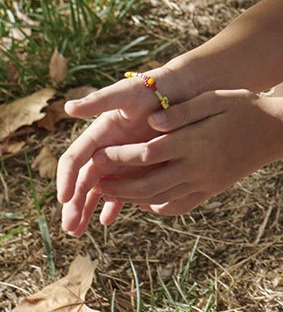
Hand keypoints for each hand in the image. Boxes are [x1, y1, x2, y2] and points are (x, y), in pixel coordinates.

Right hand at [57, 71, 188, 233]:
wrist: (183, 89)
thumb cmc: (155, 88)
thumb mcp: (128, 92)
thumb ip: (101, 100)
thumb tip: (68, 107)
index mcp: (98, 134)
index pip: (74, 160)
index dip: (65, 178)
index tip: (63, 198)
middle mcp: (106, 149)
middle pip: (83, 180)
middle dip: (73, 204)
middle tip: (69, 227)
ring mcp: (121, 160)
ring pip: (98, 189)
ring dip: (86, 210)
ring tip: (78, 231)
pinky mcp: (138, 167)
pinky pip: (121, 190)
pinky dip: (112, 205)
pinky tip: (107, 220)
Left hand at [67, 89, 275, 218]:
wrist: (278, 131)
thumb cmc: (245, 107)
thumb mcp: (215, 99)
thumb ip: (182, 110)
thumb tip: (150, 121)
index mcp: (195, 140)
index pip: (147, 154)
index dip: (119, 157)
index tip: (99, 155)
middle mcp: (197, 166)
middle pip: (147, 184)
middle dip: (117, 185)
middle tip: (95, 181)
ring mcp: (204, 182)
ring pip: (159, 198)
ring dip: (130, 198)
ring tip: (111, 192)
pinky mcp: (211, 190)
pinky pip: (178, 205)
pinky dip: (158, 207)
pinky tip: (145, 201)